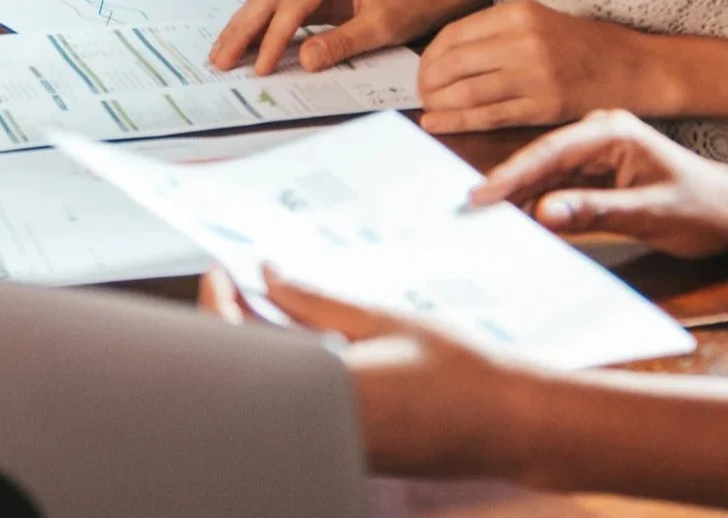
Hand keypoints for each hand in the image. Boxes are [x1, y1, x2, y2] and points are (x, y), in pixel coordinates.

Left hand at [200, 266, 510, 477]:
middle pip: (252, 379)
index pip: (248, 354)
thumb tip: (269, 276)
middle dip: (235, 326)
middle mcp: (329, 429)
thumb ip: (317, 302)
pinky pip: (301, 411)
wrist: (508, 423)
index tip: (221, 272)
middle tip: (238, 282)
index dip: (220, 308)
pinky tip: (301, 339)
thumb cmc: (459, 371)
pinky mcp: (350, 455)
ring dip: (261, 350)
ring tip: (267, 301)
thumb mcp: (384, 319)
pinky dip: (289, 374)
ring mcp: (339, 448)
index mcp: (334, 391)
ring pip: (275, 397)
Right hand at [209, 0, 431, 76]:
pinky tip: (246, 44)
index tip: (261, 68)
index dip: (274, 38)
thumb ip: (341, 43)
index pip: (292, 5)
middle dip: (242, 30)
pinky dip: (261, 26)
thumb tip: (305, 61)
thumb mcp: (381, 26)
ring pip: (267, 0)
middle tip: (219, 60)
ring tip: (221, 54)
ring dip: (244, 28)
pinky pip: (279, 6)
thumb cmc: (411, 1)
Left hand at [415, 0, 660, 134]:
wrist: (633, 66)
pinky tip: (438, 123)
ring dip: (439, 102)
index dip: (430, 54)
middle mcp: (524, 39)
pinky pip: (490, 115)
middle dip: (428, 79)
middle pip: (456, 61)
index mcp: (519, 12)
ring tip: (426, 108)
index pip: (456, 32)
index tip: (421, 67)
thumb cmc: (583, 45)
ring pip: (469, 90)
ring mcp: (535, 74)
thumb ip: (498, 31)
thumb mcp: (539, 20)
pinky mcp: (545, 106)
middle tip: (418, 92)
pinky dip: (458, 121)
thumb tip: (450, 52)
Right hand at [470, 109, 727, 256]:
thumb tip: (544, 212)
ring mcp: (597, 154)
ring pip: (546, 174)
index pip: (552, 151)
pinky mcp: (597, 174)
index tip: (482, 195)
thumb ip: (597, 210)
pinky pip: (559, 187)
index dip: (514, 173)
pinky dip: (538, 203)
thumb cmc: (702, 209)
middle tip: (467, 206)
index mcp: (612, 132)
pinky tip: (516, 217)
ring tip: (482, 214)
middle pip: (542, 159)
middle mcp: (599, 135)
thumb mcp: (651, 214)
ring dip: (518, 194)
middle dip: (506, 181)